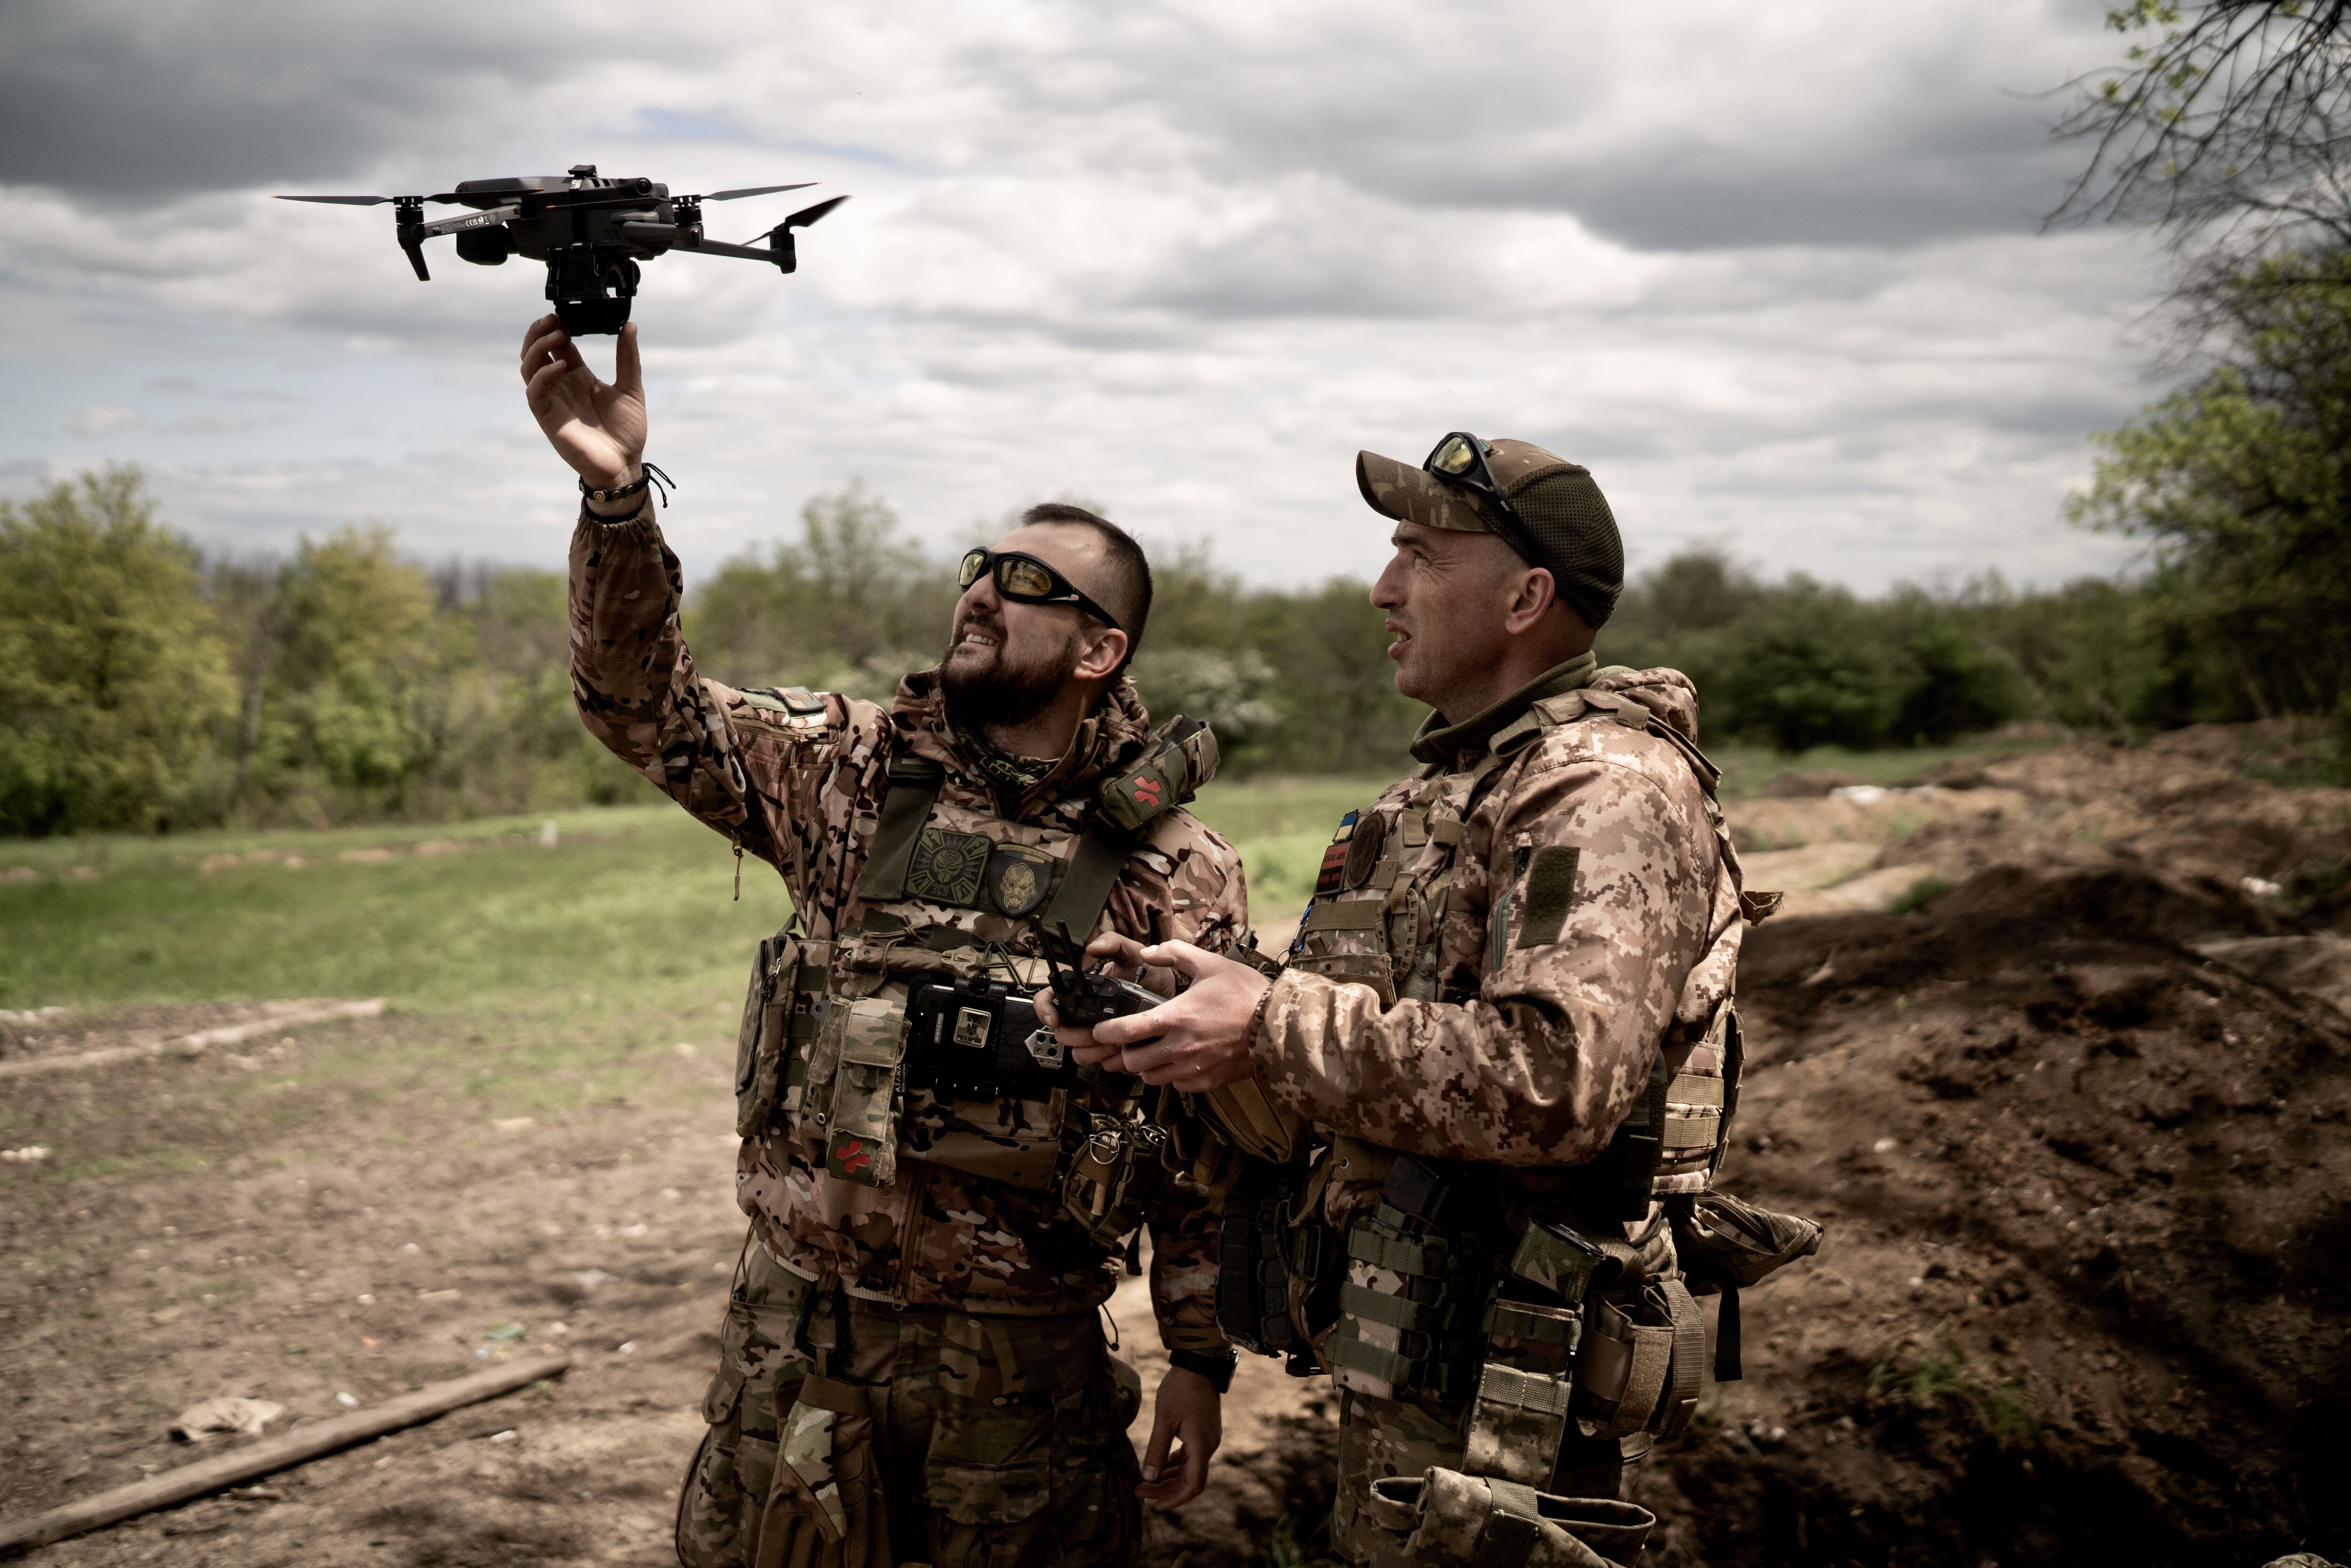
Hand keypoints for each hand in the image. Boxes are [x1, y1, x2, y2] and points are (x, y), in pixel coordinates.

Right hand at [520, 314, 646, 491]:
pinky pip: (535, 391)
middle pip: (536, 351)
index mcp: (579, 377)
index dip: (556, 328)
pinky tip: (560, 366)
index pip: (558, 346)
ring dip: (538, 347)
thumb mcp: (631, 388)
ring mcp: (552, 400)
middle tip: (553, 319)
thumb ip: (627, 358)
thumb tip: (629, 325)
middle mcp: (561, 385)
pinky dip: (543, 375)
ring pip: (528, 366)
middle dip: (539, 332)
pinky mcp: (547, 416)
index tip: (563, 314)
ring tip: (557, 335)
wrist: (624, 464)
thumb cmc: (627, 431)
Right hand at [1031, 932, 1180, 1068]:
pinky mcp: (1109, 1048)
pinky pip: (1098, 1061)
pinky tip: (1121, 1048)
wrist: (1169, 994)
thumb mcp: (1132, 952)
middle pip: (1062, 1031)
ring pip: (1077, 1051)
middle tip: (1095, 1031)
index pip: (1048, 1000)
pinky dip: (1107, 1058)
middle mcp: (1084, 1013)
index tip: (1056, 1019)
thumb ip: (1113, 943)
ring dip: (1092, 1049)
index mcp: (1082, 990)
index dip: (1045, 1010)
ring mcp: (1095, 1032)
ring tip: (1112, 1040)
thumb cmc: (1150, 972)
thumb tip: (1093, 948)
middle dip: (1076, 1034)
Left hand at [1089, 941, 1268, 1091]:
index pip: (1125, 1031)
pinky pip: (1176, 1085)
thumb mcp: (1211, 964)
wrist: (1280, 1026)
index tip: (1100, 1030)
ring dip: (1147, 1066)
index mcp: (1176, 1017)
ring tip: (1155, 1050)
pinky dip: (1172, 1076)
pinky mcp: (1207, 1082)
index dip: (1104, 1033)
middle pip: (1132, 1062)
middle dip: (1125, 1052)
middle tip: (1131, 1040)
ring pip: (1151, 1078)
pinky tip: (1181, 1060)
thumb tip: (1148, 952)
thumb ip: (1175, 952)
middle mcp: (1180, 1047)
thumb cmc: (1247, 994)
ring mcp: (1193, 1068)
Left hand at [1136, 1367, 1219, 1510]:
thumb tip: (1148, 1477)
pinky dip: (1173, 1464)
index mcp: (1201, 1446)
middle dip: (1164, 1489)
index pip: (1193, 1485)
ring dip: (1167, 1477)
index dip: (1175, 1499)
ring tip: (1143, 1482)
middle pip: (1188, 1480)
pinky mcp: (1203, 1433)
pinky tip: (1157, 1466)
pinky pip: (1189, 1457)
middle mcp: (1208, 1447)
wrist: (1199, 1364)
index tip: (1156, 1506)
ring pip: (1188, 1469)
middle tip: (1138, 1491)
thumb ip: (1157, 1449)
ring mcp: (1207, 1440)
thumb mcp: (1164, 1419)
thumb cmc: (1180, 1389)